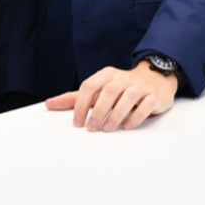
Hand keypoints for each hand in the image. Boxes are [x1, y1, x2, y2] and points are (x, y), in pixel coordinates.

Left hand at [44, 60, 177, 131]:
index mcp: (106, 75)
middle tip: (91, 128)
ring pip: (127, 97)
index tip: (77, 122)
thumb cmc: (121, 88)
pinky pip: (145, 105)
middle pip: (108, 91)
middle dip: (98, 111)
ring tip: (107, 129)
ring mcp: (140, 86)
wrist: (155, 80)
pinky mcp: (153, 96)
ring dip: (116, 114)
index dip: (81, 104)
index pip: (89, 86)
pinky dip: (135, 117)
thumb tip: (49, 104)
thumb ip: (75, 98)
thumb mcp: (98, 89)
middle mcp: (123, 78)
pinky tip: (127, 126)